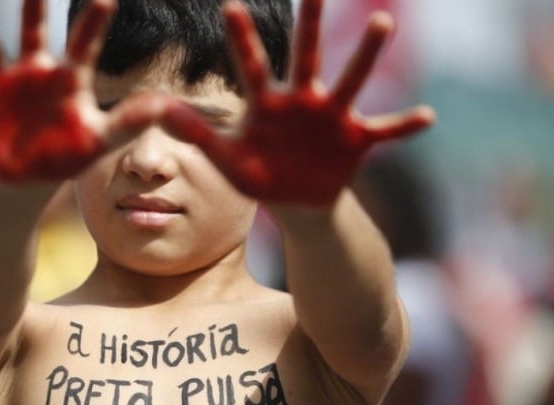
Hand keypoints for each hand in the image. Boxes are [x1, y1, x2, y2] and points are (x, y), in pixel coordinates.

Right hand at [0, 0, 164, 181]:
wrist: (29, 175)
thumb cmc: (68, 152)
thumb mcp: (100, 139)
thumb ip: (129, 122)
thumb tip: (165, 106)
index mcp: (66, 79)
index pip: (82, 45)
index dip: (92, 22)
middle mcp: (32, 72)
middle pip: (32, 29)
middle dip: (34, 3)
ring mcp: (1, 86)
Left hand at [161, 0, 434, 206]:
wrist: (295, 201)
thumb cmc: (258, 175)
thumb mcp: (225, 157)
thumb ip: (197, 133)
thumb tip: (159, 110)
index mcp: (268, 103)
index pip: (251, 66)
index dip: (241, 39)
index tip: (229, 5)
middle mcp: (303, 100)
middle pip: (306, 56)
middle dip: (309, 23)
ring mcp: (333, 117)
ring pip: (351, 80)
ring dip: (365, 54)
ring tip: (381, 21)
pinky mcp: (356, 140)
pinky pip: (385, 130)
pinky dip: (404, 125)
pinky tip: (428, 116)